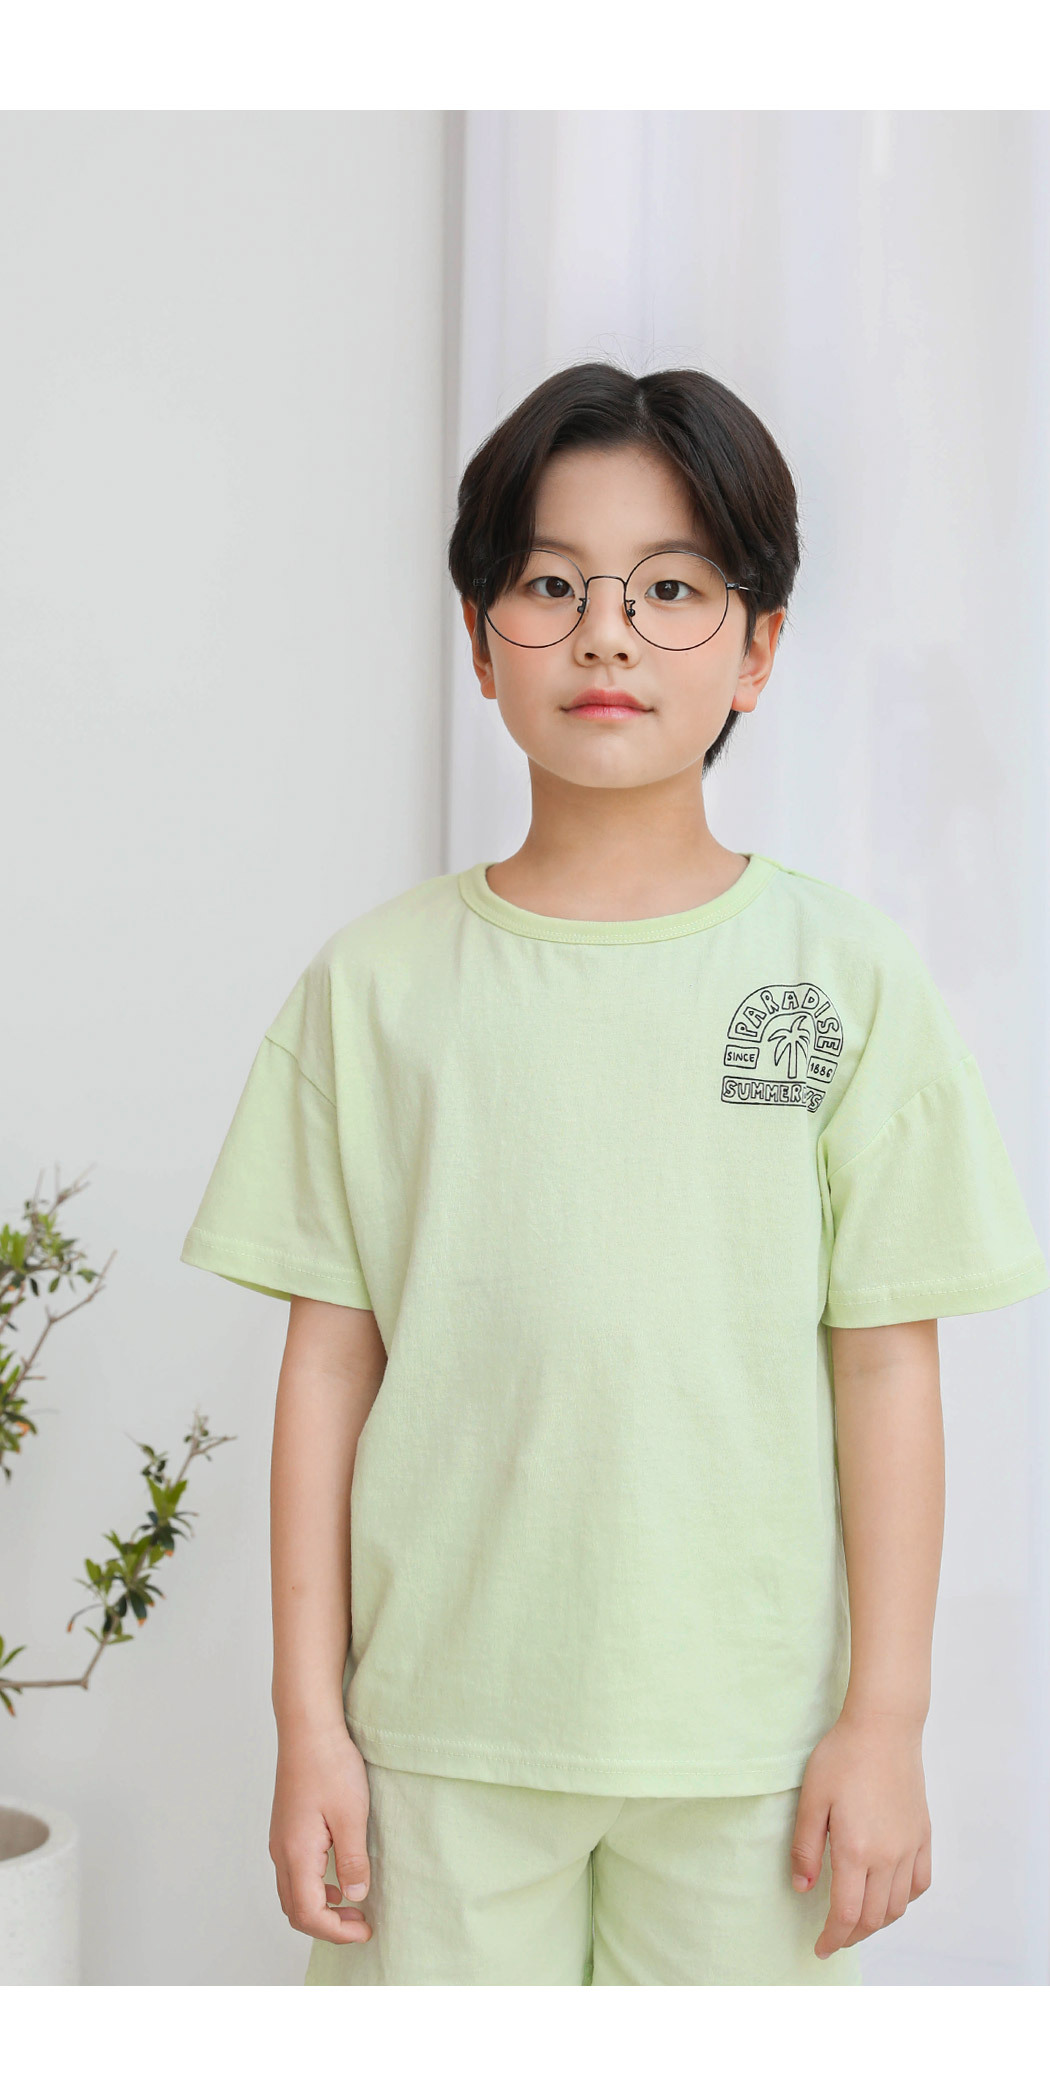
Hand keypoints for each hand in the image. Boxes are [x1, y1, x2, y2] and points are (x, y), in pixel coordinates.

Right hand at [269, 1725, 373, 1944]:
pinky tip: (338, 1877)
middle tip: (360, 1923)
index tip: (365, 1930)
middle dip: (327, 1926)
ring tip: (353, 1903)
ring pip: (292, 1893)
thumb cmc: (330, 1765)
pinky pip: (293, 1873)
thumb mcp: (352, 1815)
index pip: (310, 1914)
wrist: (308, 1727)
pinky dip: (314, 1888)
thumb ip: (353, 1860)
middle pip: (296, 1910)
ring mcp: (280, 1840)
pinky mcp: (286, 1829)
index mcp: (296, 1854)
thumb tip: (356, 1897)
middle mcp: (281, 1852)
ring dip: (320, 1908)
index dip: (337, 1932)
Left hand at [790, 1710, 932, 1959]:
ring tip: (858, 1923)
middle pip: (874, 1917)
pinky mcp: (923, 1834)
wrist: (883, 1728)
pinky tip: (889, 1896)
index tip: (820, 1947)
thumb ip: (806, 1848)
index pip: (847, 1914)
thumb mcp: (812, 1799)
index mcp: (856, 1850)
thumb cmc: (842, 1757)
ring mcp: (910, 1847)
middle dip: (852, 1936)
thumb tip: (803, 1888)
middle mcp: (888, 1856)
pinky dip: (905, 1899)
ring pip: (898, 1906)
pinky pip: (920, 1882)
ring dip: (877, 1923)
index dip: (833, 1938)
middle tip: (834, 1938)